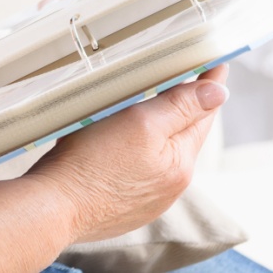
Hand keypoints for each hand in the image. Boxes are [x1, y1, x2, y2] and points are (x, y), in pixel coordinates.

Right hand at [29, 66, 228, 241]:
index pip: (203, 114)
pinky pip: (140, 172)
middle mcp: (171, 185)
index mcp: (180, 162)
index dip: (208, 87)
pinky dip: (137, 155)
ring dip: (158, 133)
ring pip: (161, 154)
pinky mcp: (125, 206)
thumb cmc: (90, 163)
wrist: (54, 207)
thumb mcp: (139, 123)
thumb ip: (179, 107)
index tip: (215, 64)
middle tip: (180, 79)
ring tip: (146, 111)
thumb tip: (219, 93)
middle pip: (183, 135)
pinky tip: (119, 147)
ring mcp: (148, 199)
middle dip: (183, 109)